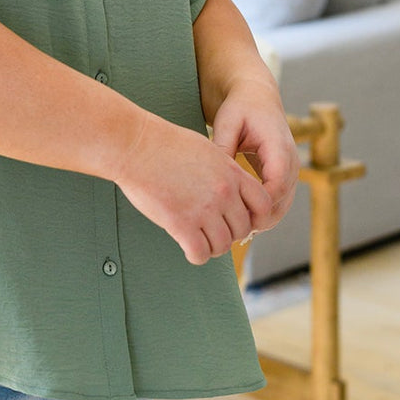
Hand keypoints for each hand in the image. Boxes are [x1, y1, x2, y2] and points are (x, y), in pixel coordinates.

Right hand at [114, 113, 274, 265]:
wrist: (136, 146)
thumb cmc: (164, 144)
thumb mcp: (206, 149)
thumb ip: (223, 170)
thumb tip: (231, 188)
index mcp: (232, 172)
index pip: (263, 204)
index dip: (253, 215)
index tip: (236, 218)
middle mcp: (224, 192)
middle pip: (243, 228)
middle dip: (229, 232)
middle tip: (212, 231)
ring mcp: (204, 209)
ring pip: (223, 245)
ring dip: (212, 246)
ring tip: (199, 240)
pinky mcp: (181, 224)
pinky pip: (200, 253)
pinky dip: (196, 255)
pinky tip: (187, 247)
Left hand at [209, 80, 300, 232]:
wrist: (257, 98)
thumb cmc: (240, 108)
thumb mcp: (228, 122)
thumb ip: (223, 148)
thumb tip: (214, 175)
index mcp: (279, 148)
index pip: (277, 186)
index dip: (258, 206)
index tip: (233, 216)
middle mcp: (291, 162)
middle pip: (282, 202)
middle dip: (258, 219)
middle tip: (229, 230)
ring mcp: (292, 170)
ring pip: (282, 206)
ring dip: (261, 219)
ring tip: (232, 229)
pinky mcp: (285, 176)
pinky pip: (278, 202)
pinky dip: (263, 213)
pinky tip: (239, 219)